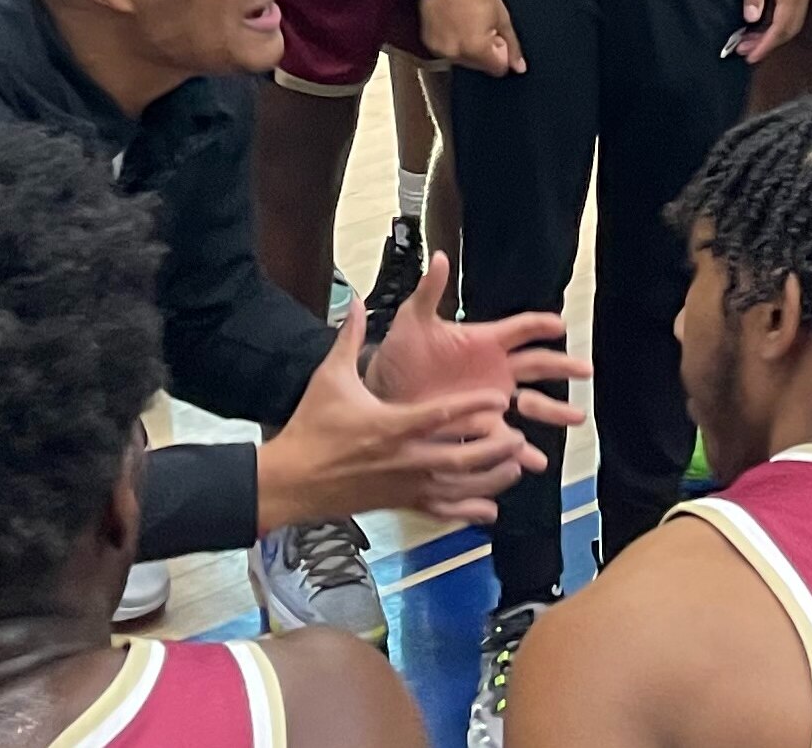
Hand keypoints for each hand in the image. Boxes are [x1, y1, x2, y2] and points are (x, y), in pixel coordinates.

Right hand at [258, 299, 544, 529]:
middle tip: (518, 437)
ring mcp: (403, 486)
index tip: (499, 400)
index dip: (473, 407)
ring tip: (514, 467)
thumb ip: (349, 339)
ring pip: (457, 487)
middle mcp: (403, 459)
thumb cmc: (311, 427)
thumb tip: (356, 300)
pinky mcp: (398, 504)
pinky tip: (489, 508)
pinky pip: (439, 511)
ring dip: (489, 479)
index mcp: (389, 425)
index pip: (440, 416)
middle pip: (459, 457)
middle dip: (493, 449)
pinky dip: (467, 511)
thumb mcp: (330, 378)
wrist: (292, 480)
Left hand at [366, 251, 586, 430]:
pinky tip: (536, 462)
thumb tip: (440, 257)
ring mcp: (493, 400)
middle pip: (538, 365)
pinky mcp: (483, 427)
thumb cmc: (400, 355)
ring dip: (554, 411)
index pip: (520, 329)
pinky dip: (523, 452)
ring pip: (532, 404)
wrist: (385, 395)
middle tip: (585, 370)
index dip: (539, 325)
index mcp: (484, 341)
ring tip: (576, 418)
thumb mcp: (413, 321)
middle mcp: (496, 370)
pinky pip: (508, 440)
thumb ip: (429, 291)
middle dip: (562, 367)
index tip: (559, 325)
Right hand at [417, 0, 521, 75]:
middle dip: (483, 50)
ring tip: (466, 20)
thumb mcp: (501, 15)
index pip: (496, 68)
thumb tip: (519, 67)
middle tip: (481, 23)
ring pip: (461, 59)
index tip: (496, 34)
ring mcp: (438, 49)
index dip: (500, 51)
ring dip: (467, 47)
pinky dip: (452, 41)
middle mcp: (455, 53)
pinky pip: (446, 51)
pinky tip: (453, 22)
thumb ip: (511, 45)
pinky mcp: (427, 41)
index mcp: (476, 49)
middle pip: (478, 65)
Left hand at [724, 0, 809, 63]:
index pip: (781, 27)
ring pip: (790, 21)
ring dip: (770, 34)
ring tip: (748, 41)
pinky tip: (759, 24)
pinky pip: (789, 11)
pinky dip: (775, 23)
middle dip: (767, 43)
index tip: (750, 56)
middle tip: (744, 51)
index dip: (766, 44)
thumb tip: (751, 18)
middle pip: (788, 29)